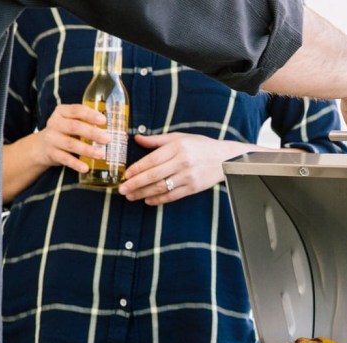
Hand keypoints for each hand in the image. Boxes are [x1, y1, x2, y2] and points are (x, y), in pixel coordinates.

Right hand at [32, 104, 109, 172]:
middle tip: (108, 139)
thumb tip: (122, 135)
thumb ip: (90, 124)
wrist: (42, 147)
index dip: (90, 115)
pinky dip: (76, 164)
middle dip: (92, 133)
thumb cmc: (65, 132)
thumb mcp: (73, 123)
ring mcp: (52, 138)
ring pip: (71, 144)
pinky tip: (86, 168)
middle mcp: (55, 123)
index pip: (77, 110)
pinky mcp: (51, 153)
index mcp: (62, 112)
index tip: (104, 121)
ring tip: (101, 154)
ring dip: (87, 150)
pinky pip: (65, 159)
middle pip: (75, 126)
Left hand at [119, 133, 244, 205]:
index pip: (151, 160)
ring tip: (131, 197)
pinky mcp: (193, 188)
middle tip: (122, 189)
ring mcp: (188, 176)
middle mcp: (182, 162)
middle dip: (135, 184)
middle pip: (153, 175)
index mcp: (177, 147)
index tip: (125, 175)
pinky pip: (172, 196)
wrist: (224, 158)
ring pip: (161, 187)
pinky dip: (159, 200)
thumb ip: (157, 140)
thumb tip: (136, 138)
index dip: (136, 168)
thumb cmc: (201, 146)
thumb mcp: (179, 137)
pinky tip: (148, 200)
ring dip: (143, 193)